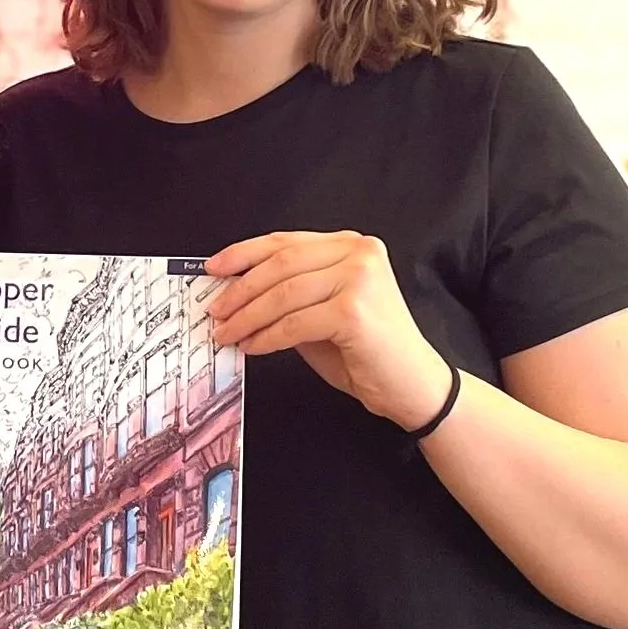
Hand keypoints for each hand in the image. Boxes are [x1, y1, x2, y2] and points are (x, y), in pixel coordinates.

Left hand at [206, 231, 449, 429]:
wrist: (413, 386)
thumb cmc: (369, 352)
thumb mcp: (323, 311)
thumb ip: (289, 295)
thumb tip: (236, 293)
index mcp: (352, 245)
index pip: (286, 242)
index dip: (244, 254)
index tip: (214, 269)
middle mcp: (359, 253)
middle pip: (281, 264)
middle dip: (240, 290)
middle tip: (216, 311)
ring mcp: (359, 279)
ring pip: (283, 294)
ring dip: (247, 317)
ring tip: (227, 334)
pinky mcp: (353, 311)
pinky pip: (293, 323)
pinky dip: (266, 337)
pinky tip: (252, 347)